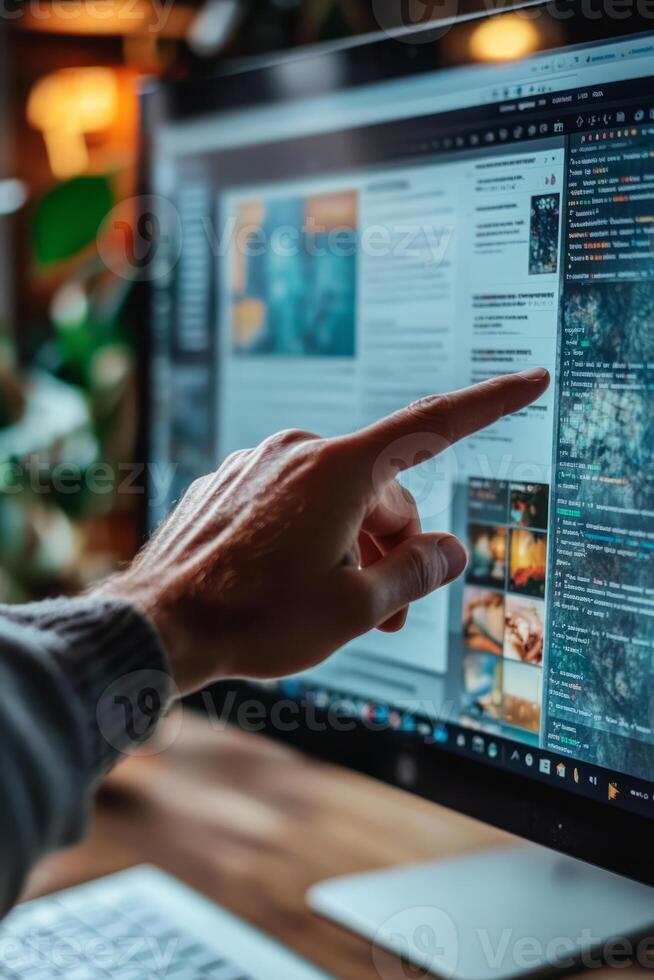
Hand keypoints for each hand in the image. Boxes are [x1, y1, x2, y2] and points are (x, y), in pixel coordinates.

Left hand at [101, 369, 548, 694]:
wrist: (159, 623)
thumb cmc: (258, 617)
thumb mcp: (356, 607)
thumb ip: (415, 572)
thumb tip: (452, 550)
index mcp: (341, 469)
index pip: (434, 426)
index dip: (491, 404)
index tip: (530, 378)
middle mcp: (300, 450)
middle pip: (381, 490)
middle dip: (394, 547)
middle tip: (388, 613)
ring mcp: (258, 463)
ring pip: (334, 498)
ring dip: (351, 547)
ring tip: (338, 608)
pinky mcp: (229, 481)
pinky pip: (290, 500)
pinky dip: (307, 535)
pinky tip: (287, 581)